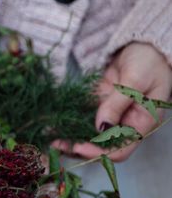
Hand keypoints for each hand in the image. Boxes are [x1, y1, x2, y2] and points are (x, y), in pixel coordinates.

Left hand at [53, 42, 171, 161]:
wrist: (145, 44)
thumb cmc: (149, 62)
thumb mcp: (135, 81)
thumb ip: (117, 104)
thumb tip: (101, 127)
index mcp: (141, 125)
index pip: (119, 151)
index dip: (98, 153)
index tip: (77, 147)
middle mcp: (125, 124)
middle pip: (100, 147)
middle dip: (78, 147)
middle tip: (55, 145)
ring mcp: (111, 115)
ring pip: (88, 134)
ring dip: (70, 137)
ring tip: (49, 137)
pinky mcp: (99, 104)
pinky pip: (82, 117)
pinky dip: (68, 121)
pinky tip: (53, 122)